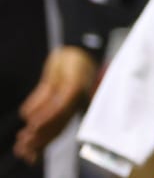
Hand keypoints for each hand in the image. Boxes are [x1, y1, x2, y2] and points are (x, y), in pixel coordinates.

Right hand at [13, 45, 95, 163]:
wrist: (79, 47)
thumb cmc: (69, 68)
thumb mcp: (56, 86)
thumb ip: (48, 102)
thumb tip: (30, 121)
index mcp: (75, 106)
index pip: (59, 129)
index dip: (44, 143)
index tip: (31, 157)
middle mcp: (78, 101)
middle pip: (58, 126)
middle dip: (40, 140)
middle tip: (24, 150)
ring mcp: (75, 92)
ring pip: (56, 116)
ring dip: (39, 128)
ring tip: (25, 138)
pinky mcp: (73, 81)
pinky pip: (58, 101)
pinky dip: (44, 112)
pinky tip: (31, 120)